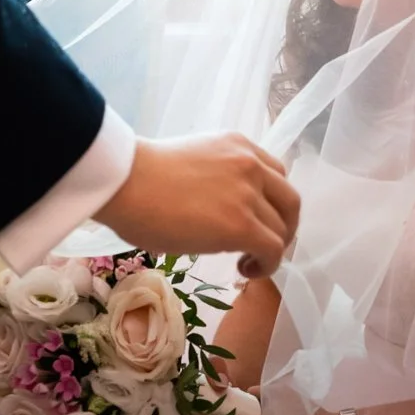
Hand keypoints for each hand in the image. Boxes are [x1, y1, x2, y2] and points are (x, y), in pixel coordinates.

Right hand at [97, 133, 299, 279]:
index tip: (256, 219)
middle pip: (289, 200)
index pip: (275, 174)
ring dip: (271, 249)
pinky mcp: (243, 224)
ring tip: (247, 261)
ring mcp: (248, 193)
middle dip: (283, 227)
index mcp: (236, 144)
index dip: (272, 202)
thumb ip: (213, 178)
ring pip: (282, 228)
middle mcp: (250, 163)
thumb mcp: (190, 163)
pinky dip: (267, 265)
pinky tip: (244, 270)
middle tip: (262, 245)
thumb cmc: (139, 175)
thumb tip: (210, 208)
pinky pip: (273, 250)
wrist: (125, 182)